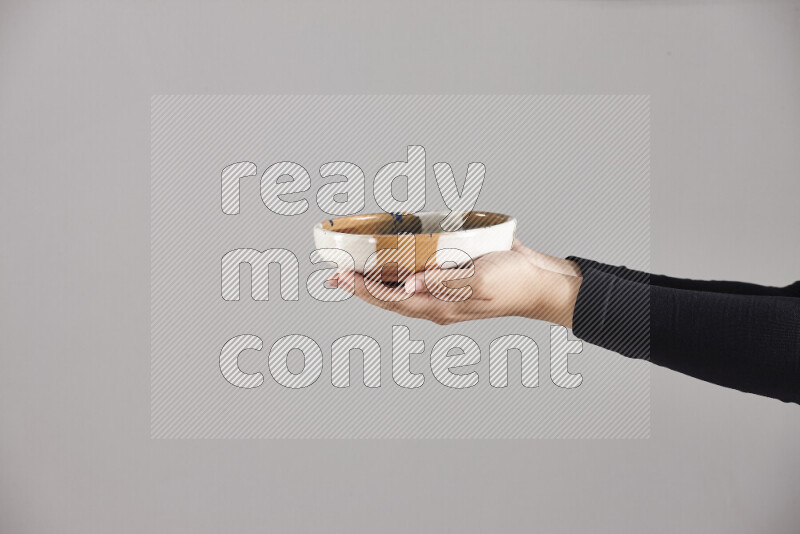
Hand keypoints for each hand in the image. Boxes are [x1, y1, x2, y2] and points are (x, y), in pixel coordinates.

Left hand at [331, 239, 582, 327]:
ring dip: (376, 279)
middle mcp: (437, 303)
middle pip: (389, 298)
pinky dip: (399, 271)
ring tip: (354, 269)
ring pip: (401, 290)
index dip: (364, 288)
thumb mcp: (482, 279)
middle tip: (335, 273)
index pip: (391, 299)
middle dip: (361, 286)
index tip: (342, 275)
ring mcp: (445, 294)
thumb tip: (409, 286)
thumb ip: (446, 282)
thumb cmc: (516, 283)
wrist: (541, 282)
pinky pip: (419, 279)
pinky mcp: (453, 280)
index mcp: (441, 306)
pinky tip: (391, 261)